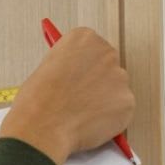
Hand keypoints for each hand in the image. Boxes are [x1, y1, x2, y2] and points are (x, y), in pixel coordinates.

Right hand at [0, 27, 134, 164]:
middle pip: (108, 66)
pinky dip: (110, 119)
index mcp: (84, 38)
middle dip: (97, 82)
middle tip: (79, 99)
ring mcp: (120, 78)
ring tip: (80, 114)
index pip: (92, 49)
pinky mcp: (127, 102)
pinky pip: (122, 110)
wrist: (42, 126)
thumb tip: (78, 77)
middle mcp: (106, 53)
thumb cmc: (37, 101)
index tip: (75, 78)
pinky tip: (89, 123)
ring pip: (116, 90)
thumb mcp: (46, 68)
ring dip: (104, 101)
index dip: (82, 68)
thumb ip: (69, 66)